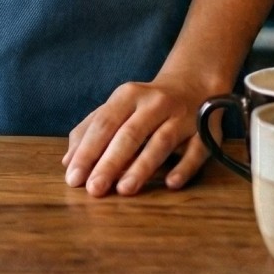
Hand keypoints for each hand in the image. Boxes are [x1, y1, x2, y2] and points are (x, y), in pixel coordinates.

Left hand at [62, 76, 212, 196]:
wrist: (194, 84)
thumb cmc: (145, 104)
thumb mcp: (118, 107)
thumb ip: (90, 129)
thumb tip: (68, 161)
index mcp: (129, 95)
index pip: (104, 123)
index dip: (88, 150)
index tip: (73, 177)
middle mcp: (155, 103)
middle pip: (130, 134)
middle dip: (110, 162)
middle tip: (93, 189)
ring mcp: (182, 117)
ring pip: (160, 142)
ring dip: (142, 166)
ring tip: (124, 190)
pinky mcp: (205, 132)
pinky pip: (196, 151)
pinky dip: (184, 167)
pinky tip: (171, 183)